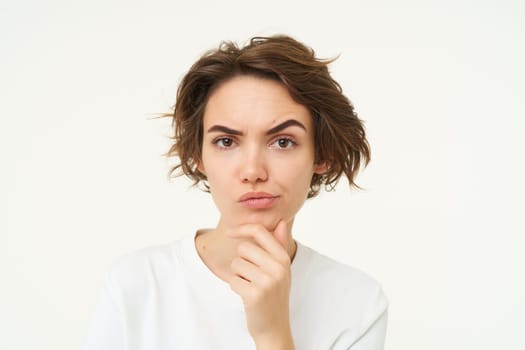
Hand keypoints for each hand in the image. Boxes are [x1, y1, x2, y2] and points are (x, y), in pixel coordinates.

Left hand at [226, 220, 294, 348]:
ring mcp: (267, 281)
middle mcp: (278, 268)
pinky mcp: (254, 294)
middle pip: (244, 247)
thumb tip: (279, 222)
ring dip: (238, 275)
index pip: (259, 232)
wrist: (274, 327)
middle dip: (241, 260)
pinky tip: (246, 295)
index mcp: (283, 258)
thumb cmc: (274, 294)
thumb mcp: (280, 268)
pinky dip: (235, 287)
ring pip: (236, 264)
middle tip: (251, 275)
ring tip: (250, 285)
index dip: (242, 228)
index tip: (229, 232)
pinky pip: (232, 280)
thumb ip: (278, 244)